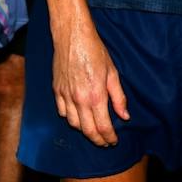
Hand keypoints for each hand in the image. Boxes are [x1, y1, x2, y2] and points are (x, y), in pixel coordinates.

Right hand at [52, 19, 128, 146]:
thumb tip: (125, 116)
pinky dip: (70, 119)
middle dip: (97, 139)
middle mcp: (78, 100)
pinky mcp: (56, 91)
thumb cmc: (96, 53)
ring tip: (93, 132)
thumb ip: (119, 98)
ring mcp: (65, 96)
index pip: (102, 126)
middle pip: (86, 130)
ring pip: (73, 123)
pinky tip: (78, 119)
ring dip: (84, 131)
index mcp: (95, 96)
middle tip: (105, 142)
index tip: (114, 141)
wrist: (73, 39)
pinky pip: (62, 112)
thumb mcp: (113, 74)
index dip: (109, 136)